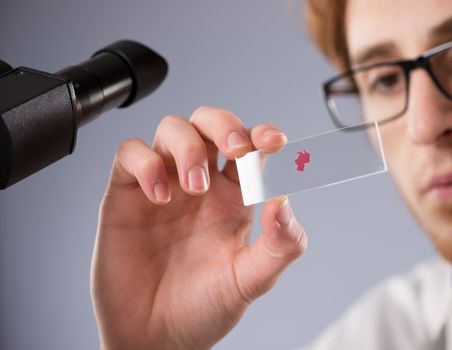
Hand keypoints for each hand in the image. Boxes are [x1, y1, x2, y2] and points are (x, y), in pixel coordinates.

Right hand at [91, 107, 307, 349]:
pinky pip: (131, 154)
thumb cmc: (203, 308)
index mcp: (233, 198)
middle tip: (235, 149)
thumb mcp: (251, 280)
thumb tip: (287, 199)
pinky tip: (160, 194)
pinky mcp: (127, 194)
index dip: (263, 135)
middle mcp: (200, 185)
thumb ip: (280, 244)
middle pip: (211, 124)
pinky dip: (146, 163)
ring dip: (188, 147)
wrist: (156, 338)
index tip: (275, 141)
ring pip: (173, 129)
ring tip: (193, 187)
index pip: (250, 148)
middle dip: (225, 126)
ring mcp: (163, 185)